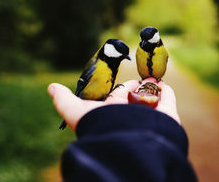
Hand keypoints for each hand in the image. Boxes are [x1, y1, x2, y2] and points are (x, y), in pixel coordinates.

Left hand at [48, 78, 179, 129]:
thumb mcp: (75, 111)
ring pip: (150, 100)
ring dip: (151, 88)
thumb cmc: (100, 126)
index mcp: (111, 116)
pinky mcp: (166, 117)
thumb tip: (51, 87)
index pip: (116, 99)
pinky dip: (166, 92)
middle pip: (134, 100)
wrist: (128, 142)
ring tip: (153, 77)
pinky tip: (163, 84)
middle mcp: (129, 118)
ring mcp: (148, 118)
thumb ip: (63, 100)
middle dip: (136, 89)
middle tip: (138, 79)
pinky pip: (167, 101)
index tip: (123, 82)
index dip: (120, 90)